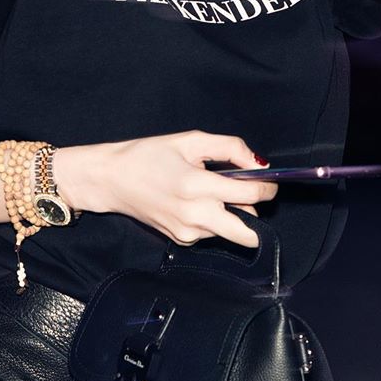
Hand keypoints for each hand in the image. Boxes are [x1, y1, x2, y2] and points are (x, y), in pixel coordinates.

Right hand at [89, 129, 277, 248]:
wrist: (111, 179)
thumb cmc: (147, 155)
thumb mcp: (190, 140)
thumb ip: (229, 148)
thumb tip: (259, 163)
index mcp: (196, 185)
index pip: (250, 194)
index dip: (267, 188)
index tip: (269, 182)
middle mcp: (194, 214)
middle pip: (247, 233)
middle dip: (257, 215)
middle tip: (249, 195)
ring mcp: (187, 231)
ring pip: (229, 231)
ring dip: (232, 215)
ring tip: (210, 192)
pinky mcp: (181, 240)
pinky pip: (211, 232)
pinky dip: (212, 220)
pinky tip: (193, 203)